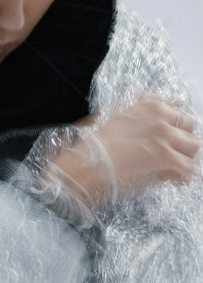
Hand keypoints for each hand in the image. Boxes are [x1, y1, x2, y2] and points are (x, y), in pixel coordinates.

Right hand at [55, 94, 199, 208]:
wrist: (89, 159)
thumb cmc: (94, 141)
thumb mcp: (113, 114)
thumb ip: (135, 111)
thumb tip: (144, 120)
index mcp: (149, 103)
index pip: (177, 106)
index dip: (175, 122)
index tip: (170, 132)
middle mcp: (162, 116)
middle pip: (189, 125)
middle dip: (182, 139)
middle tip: (171, 152)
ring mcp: (166, 136)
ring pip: (194, 145)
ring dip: (186, 156)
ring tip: (172, 168)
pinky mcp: (166, 157)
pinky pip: (188, 167)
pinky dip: (184, 175)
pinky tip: (172, 179)